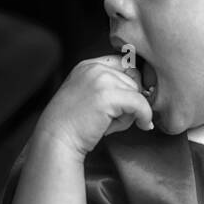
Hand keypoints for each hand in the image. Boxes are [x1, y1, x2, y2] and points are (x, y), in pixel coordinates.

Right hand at [37, 55, 152, 156]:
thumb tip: (147, 89)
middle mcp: (94, 68)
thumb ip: (111, 86)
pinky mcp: (108, 96)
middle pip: (134, 77)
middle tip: (113, 117)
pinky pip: (141, 103)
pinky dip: (145, 115)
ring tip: (110, 122)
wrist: (56, 140)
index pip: (125, 63)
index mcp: (88, 65)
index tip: (131, 100)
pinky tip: (142, 124)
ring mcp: (100, 80)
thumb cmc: (74, 125)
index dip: (132, 82)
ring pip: (137, 91)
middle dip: (130, 99)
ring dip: (131, 110)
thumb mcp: (89, 95)